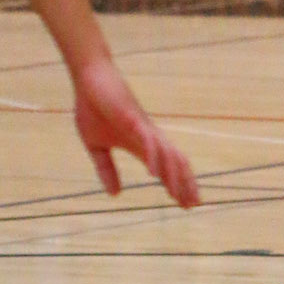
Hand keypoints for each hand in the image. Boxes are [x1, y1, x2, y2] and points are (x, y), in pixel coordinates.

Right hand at [71, 52, 198, 205]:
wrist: (89, 79)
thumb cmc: (93, 108)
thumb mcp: (96, 146)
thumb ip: (106, 169)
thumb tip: (115, 194)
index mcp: (141, 144)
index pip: (166, 168)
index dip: (177, 185)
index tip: (187, 204)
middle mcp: (149, 136)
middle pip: (175, 162)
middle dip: (185, 184)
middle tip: (194, 205)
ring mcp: (143, 127)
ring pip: (166, 154)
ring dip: (174, 176)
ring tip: (180, 196)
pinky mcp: (132, 119)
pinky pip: (147, 141)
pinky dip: (154, 157)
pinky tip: (155, 174)